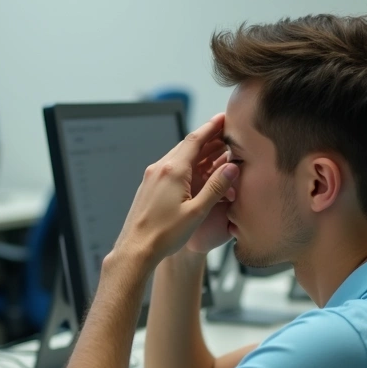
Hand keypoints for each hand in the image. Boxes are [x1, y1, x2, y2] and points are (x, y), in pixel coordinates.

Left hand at [111, 114, 239, 267]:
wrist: (135, 249)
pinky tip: (196, 170)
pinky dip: (187, 164)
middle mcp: (159, 168)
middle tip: (225, 133)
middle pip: (187, 145)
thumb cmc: (165, 235)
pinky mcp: (148, 186)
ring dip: (198, 152)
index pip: (195, 140)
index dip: (212, 127)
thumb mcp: (197, 212)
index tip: (224, 118)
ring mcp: (151, 177)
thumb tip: (231, 168)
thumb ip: (216, 188)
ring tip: (216, 150)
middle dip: (208, 138)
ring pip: (178, 156)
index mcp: (173, 171)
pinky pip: (170, 168)